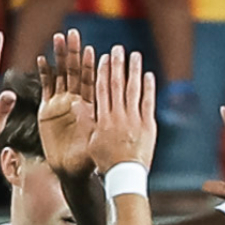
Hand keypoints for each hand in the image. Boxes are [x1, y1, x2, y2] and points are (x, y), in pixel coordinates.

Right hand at [37, 29, 98, 176]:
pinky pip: (46, 88)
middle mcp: (76, 101)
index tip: (91, 50)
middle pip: (75, 72)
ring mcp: (61, 103)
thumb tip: (104, 110)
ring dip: (60, 57)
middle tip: (72, 33)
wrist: (71, 171)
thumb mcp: (95, 140)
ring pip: (61, 75)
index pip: (90, 82)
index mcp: (89, 107)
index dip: (90, 66)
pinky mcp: (47, 110)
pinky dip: (45, 73)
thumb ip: (97, 124)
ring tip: (59, 37)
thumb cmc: (88, 159)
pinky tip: (42, 59)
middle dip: (74, 53)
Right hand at [87, 45, 156, 173]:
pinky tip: (148, 75)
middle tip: (117, 49)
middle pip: (117, 85)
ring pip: (133, 90)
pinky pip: (148, 103)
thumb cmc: (107, 162)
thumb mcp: (91, 142)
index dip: (102, 72)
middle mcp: (118, 116)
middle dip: (117, 65)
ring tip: (135, 55)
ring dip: (134, 71)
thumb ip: (86, 121)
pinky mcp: (148, 126)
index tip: (103, 57)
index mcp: (103, 119)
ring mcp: (134, 120)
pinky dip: (149, 88)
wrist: (125, 176)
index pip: (102, 90)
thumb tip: (75, 103)